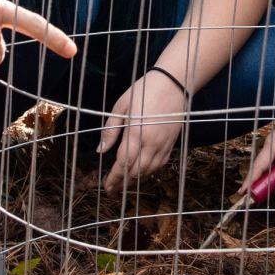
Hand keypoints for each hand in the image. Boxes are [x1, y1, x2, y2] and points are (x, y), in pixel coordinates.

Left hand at [98, 69, 189, 185]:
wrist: (174, 83)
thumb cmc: (144, 90)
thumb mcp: (121, 106)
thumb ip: (111, 130)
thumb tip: (100, 150)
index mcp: (136, 133)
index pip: (123, 163)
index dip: (114, 178)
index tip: (107, 186)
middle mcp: (151, 143)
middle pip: (136, 171)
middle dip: (123, 183)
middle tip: (113, 191)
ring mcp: (163, 144)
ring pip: (149, 170)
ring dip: (136, 180)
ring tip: (125, 185)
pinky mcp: (171, 143)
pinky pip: (160, 164)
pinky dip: (150, 172)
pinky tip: (142, 173)